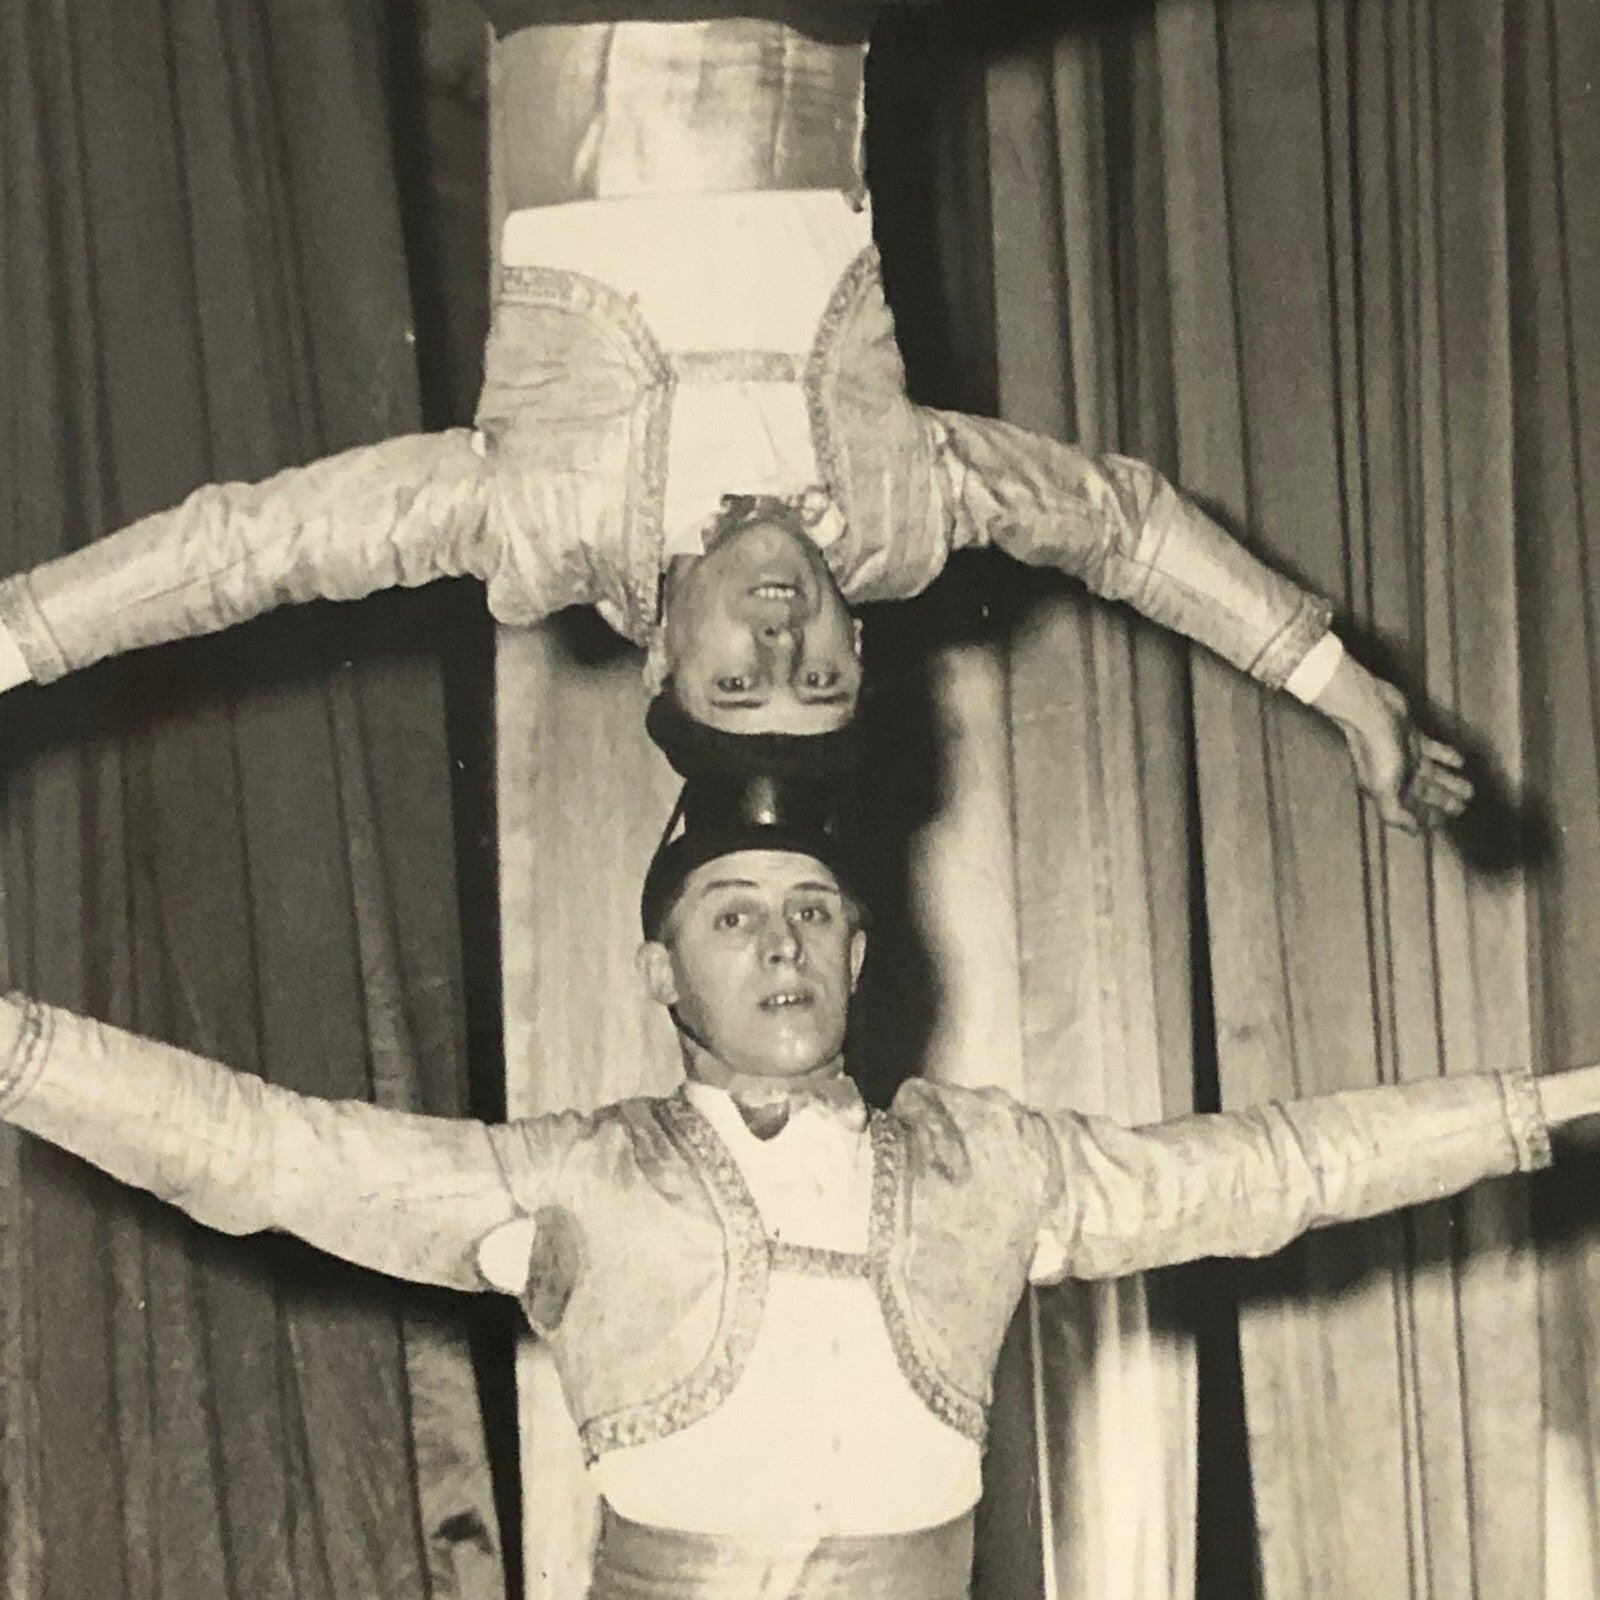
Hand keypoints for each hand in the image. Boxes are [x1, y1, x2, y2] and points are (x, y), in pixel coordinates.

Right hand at [1311, 656, 1472, 831]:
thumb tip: (1415, 832)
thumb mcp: (1384, 788)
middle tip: (1464, 807)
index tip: (1446, 823)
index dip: (1428, 817)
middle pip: (1424, 792)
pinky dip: (1447, 757)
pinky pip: (1433, 750)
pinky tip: (1460, 762)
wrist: (1371, 711)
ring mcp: (1405, 755)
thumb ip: (1396, 813)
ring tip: (1469, 789)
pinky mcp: (1412, 736)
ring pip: (1431, 773)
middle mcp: (1396, 775)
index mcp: (1388, 790)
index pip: (1412, 809)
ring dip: (1450, 782)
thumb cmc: (1378, 751)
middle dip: (1443, 801)